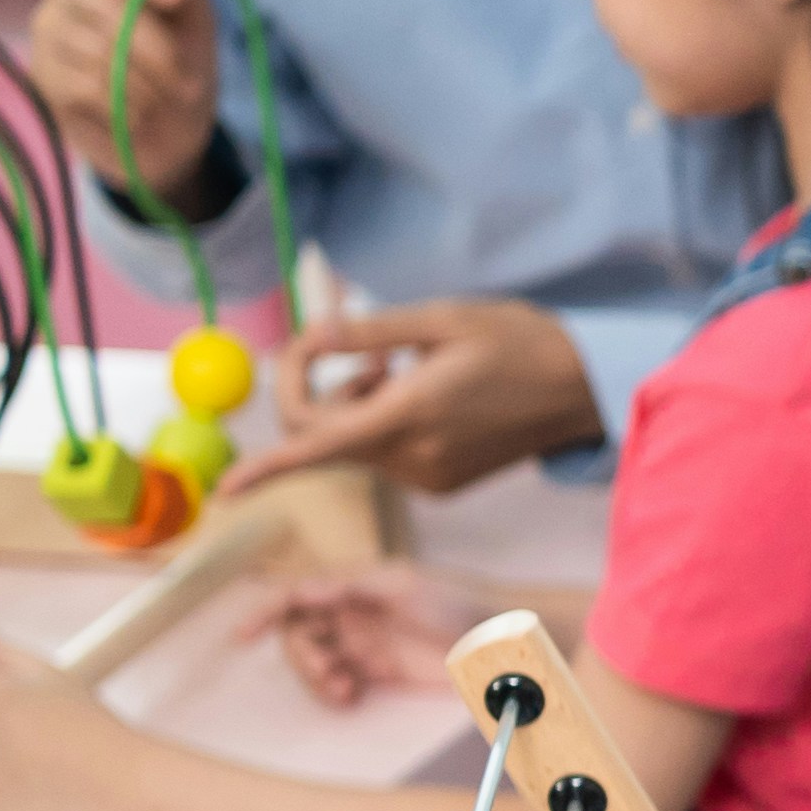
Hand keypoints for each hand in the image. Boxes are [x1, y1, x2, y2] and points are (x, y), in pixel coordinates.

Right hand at [29, 0, 218, 197]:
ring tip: (160, 99)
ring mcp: (48, 27)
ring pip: (95, 50)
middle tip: (185, 81)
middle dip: (154, 48)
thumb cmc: (182, 62)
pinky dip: (123, 108)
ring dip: (144, 85)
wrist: (168, 129)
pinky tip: (135, 114)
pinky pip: (85, 87)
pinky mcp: (42, 72)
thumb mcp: (198, 23)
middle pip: (102, 2)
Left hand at [218, 295, 600, 498]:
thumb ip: (369, 329)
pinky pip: (383, 457)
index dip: (265, 470)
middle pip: (323, 441)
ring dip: (353, 404)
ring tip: (400, 367)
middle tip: (349, 348)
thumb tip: (311, 335)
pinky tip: (423, 394)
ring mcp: (427, 478)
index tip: (226, 492)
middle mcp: (413, 458)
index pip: (316, 447)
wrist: (584, 389)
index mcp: (408, 414)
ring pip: (352, 447)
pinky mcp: (440, 484)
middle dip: (314, 394)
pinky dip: (381, 423)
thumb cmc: (518, 341)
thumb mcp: (443, 318)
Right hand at [267, 561, 507, 709]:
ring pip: (314, 661)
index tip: (242, 635)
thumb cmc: (459, 601)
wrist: (503, 642)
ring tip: (345, 692)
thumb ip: (351, 586)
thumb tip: (300, 589)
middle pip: (298, 633)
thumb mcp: (404, 586)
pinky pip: (337, 683)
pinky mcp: (378, 673)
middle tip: (328, 676)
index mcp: (352, 583)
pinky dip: (334, 693)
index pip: (295, 594)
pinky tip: (351, 698)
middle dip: (302, 657)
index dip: (265, 611)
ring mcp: (363, 643)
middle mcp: (351, 612)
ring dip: (317, 678)